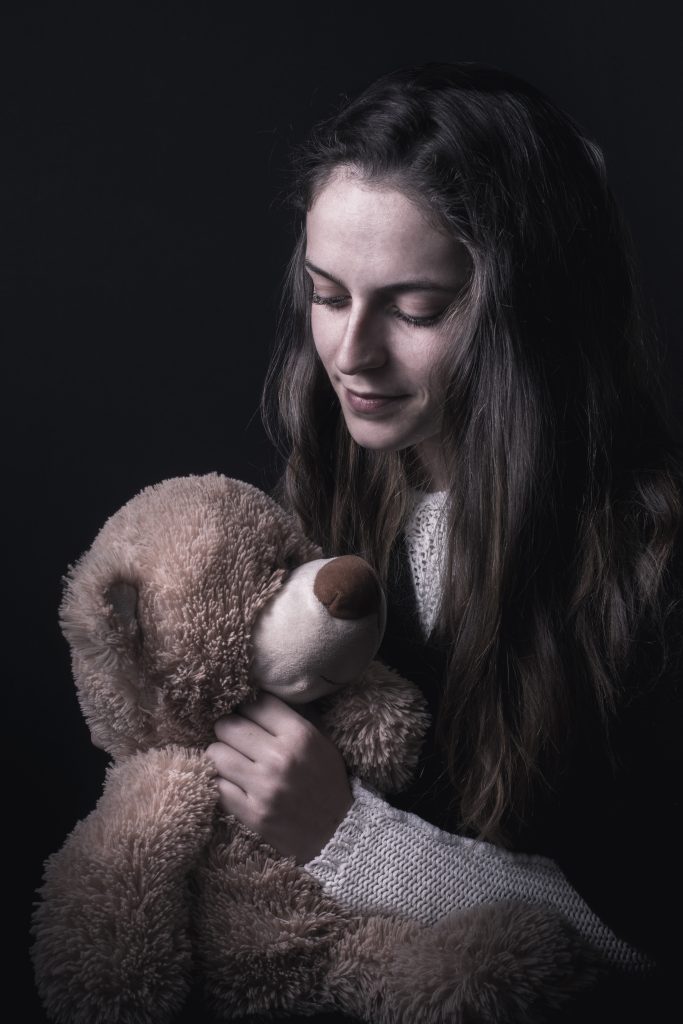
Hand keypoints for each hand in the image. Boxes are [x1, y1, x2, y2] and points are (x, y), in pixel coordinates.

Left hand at [206, 693, 352, 863]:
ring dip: (220, 756)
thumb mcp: (320, 742)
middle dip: (228, 730)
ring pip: (216, 754)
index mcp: (300, 735)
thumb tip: (256, 697)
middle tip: (234, 739)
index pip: (255, 704)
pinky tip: (230, 783)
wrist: (338, 833)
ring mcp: (264, 787)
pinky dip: (220, 783)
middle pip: (228, 726)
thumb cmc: (327, 782)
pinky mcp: (252, 813)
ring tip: (230, 761)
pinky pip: (217, 787)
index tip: (248, 718)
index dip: (247, 708)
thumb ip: (290, 719)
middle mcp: (280, 758)